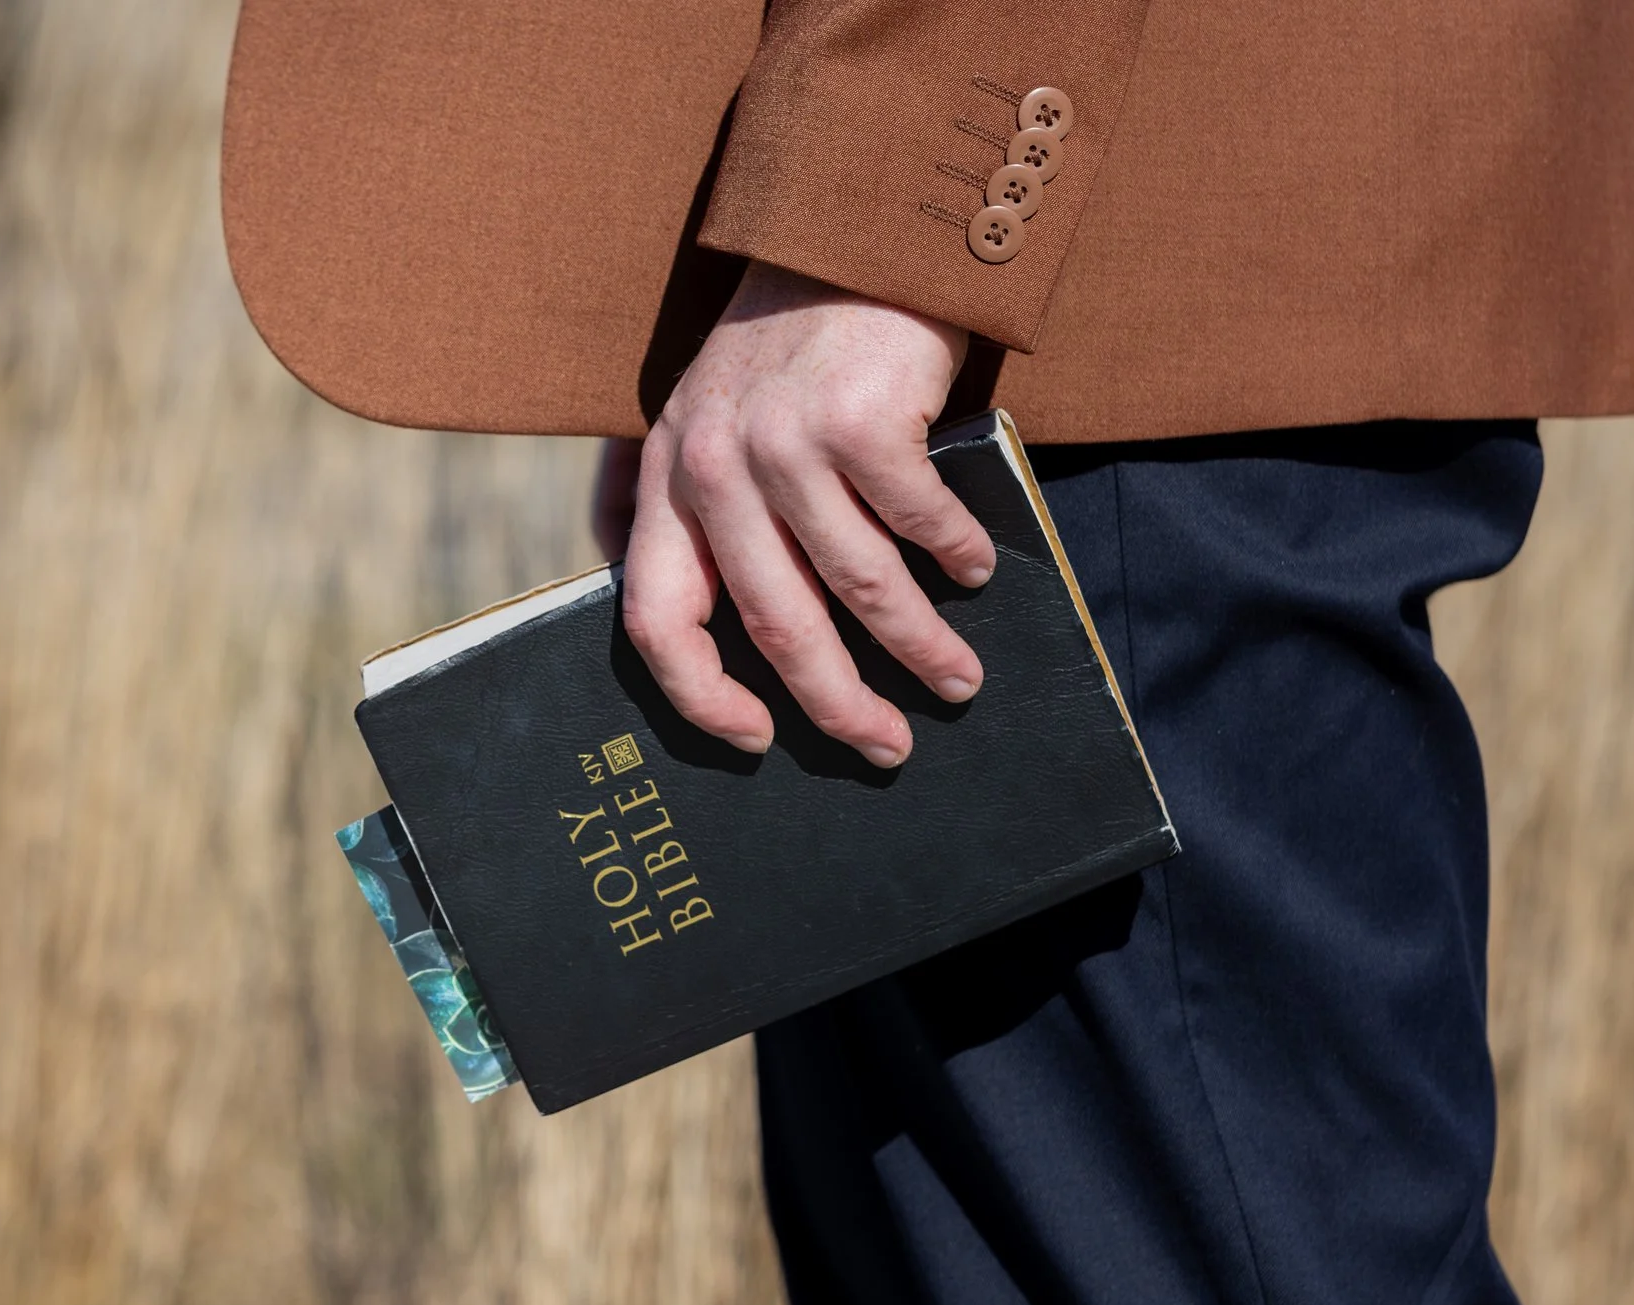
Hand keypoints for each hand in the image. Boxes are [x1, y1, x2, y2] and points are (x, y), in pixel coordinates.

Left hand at [600, 262, 993, 767]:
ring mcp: (784, 443)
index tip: (752, 739)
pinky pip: (918, 522)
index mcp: (665, 479)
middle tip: (884, 748)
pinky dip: (957, 556)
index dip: (698, 695)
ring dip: (919, 647)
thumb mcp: (702, 417)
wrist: (850, 228)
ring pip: (857, 586)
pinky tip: (979, 572)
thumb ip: (690, 508)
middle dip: (837, 703)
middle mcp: (712, 467)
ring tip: (957, 681)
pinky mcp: (858, 419)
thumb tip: (702, 631)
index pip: (654, 617)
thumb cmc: (786, 343)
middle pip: (771, 625)